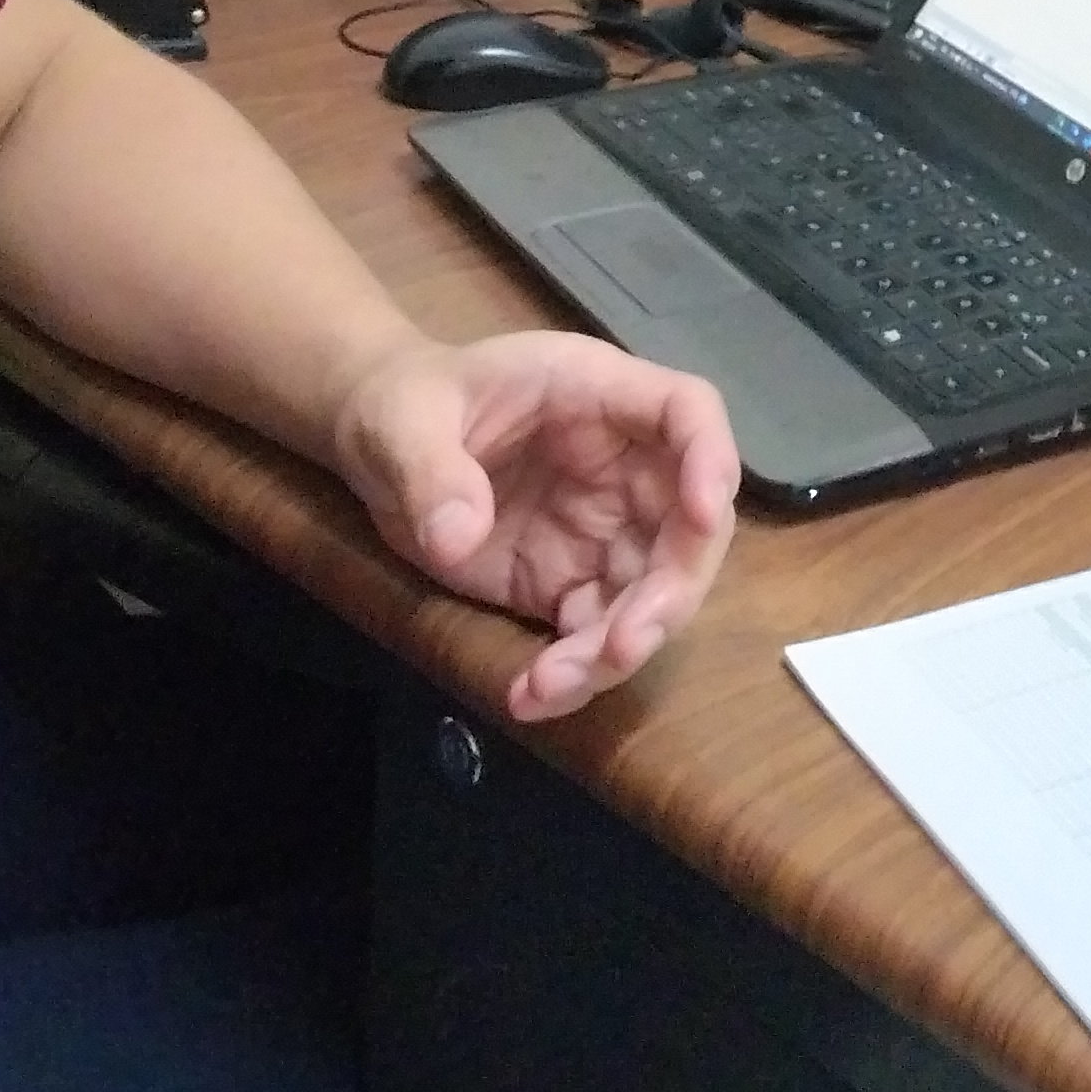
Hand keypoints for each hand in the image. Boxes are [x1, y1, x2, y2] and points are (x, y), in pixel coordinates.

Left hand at [327, 327, 741, 721]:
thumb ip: (429, 470)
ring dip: (618, 648)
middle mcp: (622, 466)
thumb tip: (458, 540)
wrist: (379, 447)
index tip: (704, 512)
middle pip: (688, 526)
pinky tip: (531, 695)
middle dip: (668, 592)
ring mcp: (602, 531)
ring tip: (551, 685)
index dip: (711, 459)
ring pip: (650, 595)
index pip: (688, 412)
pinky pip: (594, 634)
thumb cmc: (404, 405)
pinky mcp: (568, 583)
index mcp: (597, 395)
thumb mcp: (402, 421)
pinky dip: (574, 673)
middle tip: (621, 646)